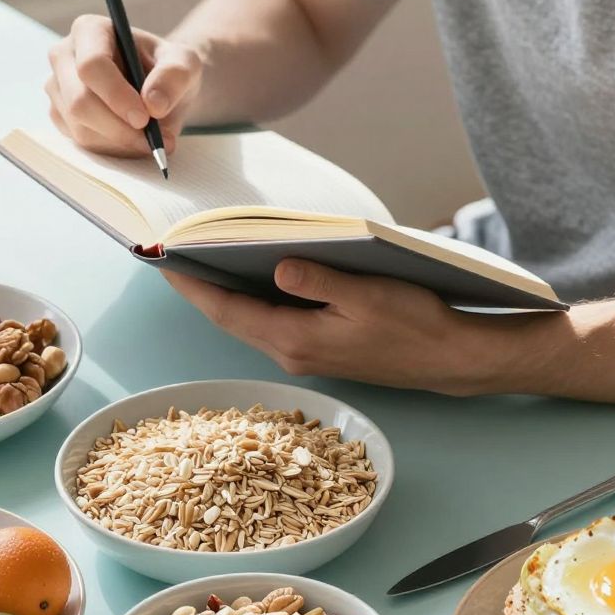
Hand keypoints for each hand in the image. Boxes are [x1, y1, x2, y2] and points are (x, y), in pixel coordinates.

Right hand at [46, 15, 203, 156]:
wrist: (158, 88)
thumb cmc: (168, 69)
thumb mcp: (185, 64)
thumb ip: (175, 76)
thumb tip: (154, 105)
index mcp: (90, 30)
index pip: (91, 65)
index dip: (116, 95)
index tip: (144, 118)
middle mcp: (64, 55)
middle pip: (79, 101)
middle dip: (118, 127)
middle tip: (153, 140)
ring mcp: (57, 87)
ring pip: (79, 126)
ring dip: (120, 141)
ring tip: (152, 139)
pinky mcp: (59, 115)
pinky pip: (80, 141)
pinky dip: (112, 148)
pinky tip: (133, 139)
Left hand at [161, 258, 539, 393]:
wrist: (450, 359)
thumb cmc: (416, 324)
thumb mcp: (367, 293)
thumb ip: (319, 281)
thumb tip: (278, 267)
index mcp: (297, 339)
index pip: (228, 310)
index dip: (192, 286)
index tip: (164, 262)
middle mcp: (294, 353)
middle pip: (232, 318)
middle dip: (201, 288)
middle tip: (175, 255)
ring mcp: (308, 356)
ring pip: (253, 322)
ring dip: (228, 294)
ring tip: (206, 261)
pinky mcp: (322, 351)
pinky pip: (275, 325)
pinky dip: (257, 302)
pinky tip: (257, 279)